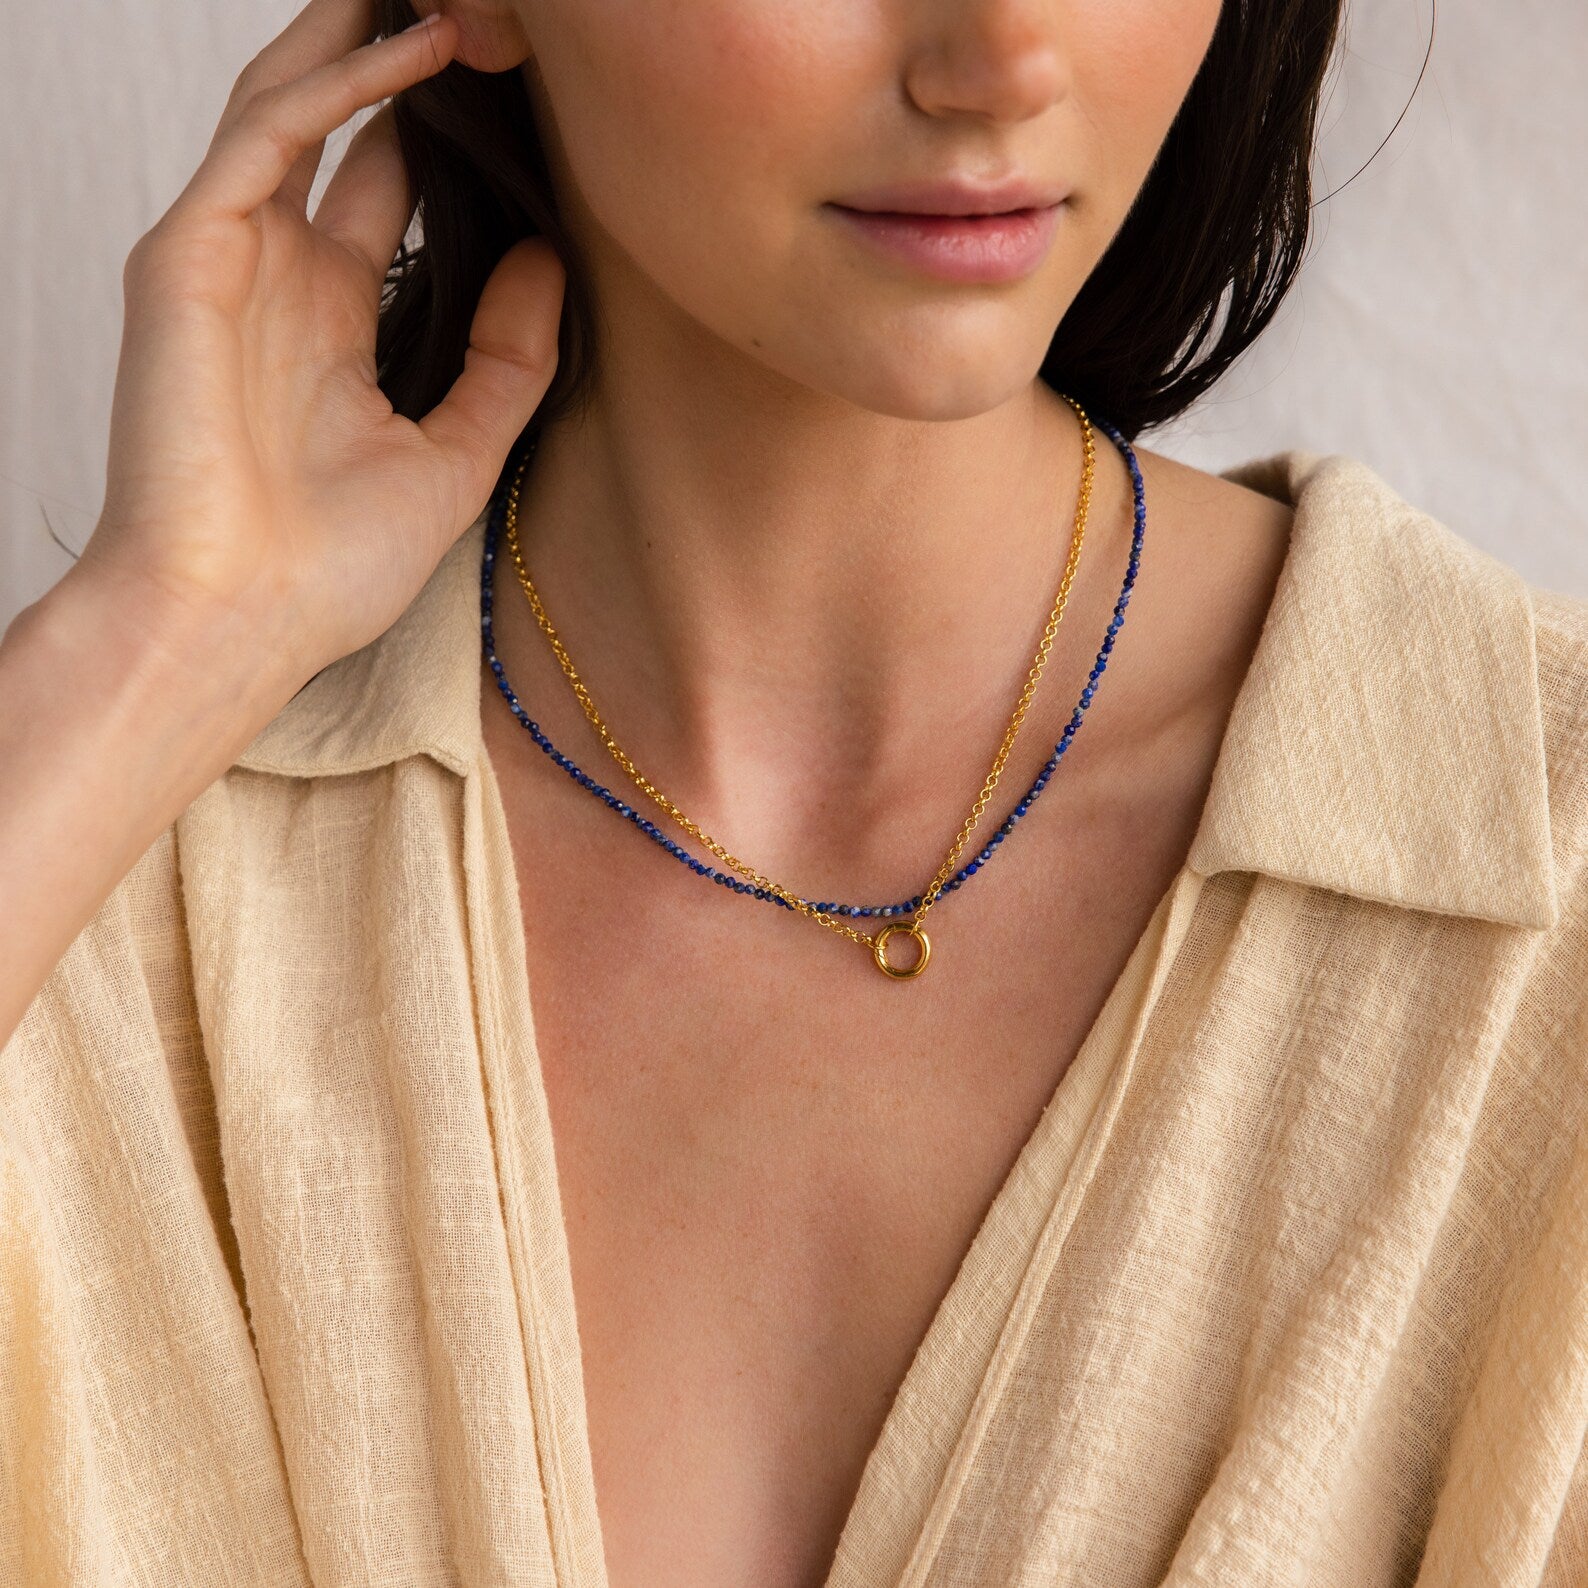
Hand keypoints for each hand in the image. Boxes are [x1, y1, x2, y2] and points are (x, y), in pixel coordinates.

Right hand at [79, 0, 563, 682]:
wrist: (237, 623)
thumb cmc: (329, 569)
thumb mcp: (458, 456)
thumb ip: (508, 360)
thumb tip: (549, 258)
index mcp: (336, 325)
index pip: (387, 193)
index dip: (442, 134)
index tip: (513, 93)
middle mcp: (283, 279)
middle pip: (339, 130)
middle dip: (397, 61)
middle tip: (474, 15)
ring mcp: (232, 259)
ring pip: (295, 105)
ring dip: (364, 40)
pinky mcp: (190, 253)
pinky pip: (265, 136)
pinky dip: (335, 84)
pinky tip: (409, 49)